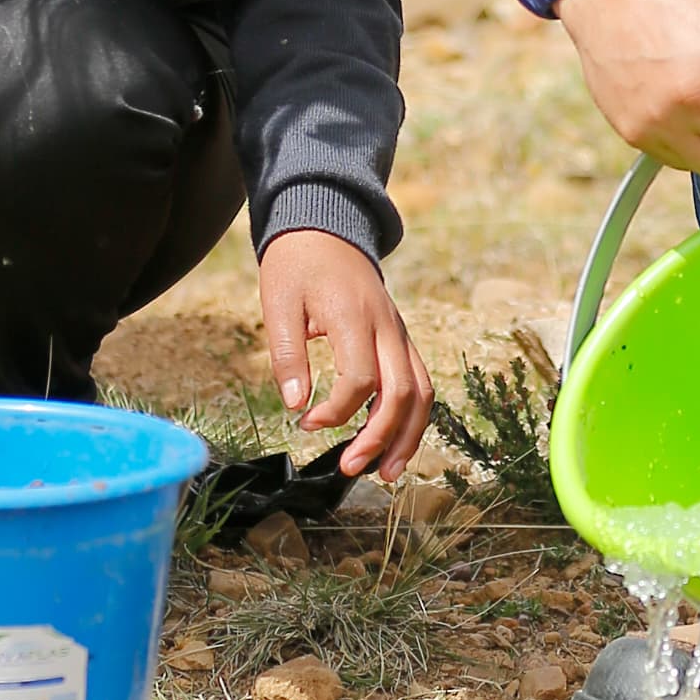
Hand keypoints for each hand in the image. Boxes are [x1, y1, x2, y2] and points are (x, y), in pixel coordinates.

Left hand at [257, 229, 433, 478]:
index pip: (361, 379)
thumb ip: (286, 354)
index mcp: (355, 316)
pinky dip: (411, 416)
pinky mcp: (400, 338)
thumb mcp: (278, 303)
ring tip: (386, 471)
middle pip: (402, 392)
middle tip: (350, 467)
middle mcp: (387, 326)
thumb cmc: (297, 264)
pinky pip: (418, 381)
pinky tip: (392, 442)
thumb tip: (296, 405)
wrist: (325, 227)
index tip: (306, 423)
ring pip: (421, 391)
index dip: (336, 411)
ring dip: (408, 435)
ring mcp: (399, 332)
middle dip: (380, 437)